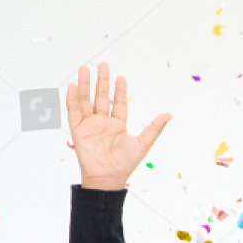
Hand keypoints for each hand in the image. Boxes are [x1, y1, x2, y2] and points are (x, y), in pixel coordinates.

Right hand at [67, 64, 171, 190]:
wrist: (107, 177)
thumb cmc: (125, 163)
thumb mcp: (143, 143)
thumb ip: (154, 128)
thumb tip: (169, 114)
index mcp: (118, 126)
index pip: (118, 103)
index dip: (119, 90)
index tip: (120, 77)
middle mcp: (103, 123)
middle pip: (101, 97)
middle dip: (102, 82)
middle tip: (102, 65)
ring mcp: (89, 125)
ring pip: (86, 100)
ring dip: (85, 85)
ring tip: (85, 69)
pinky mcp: (77, 129)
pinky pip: (73, 111)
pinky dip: (73, 98)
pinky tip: (73, 86)